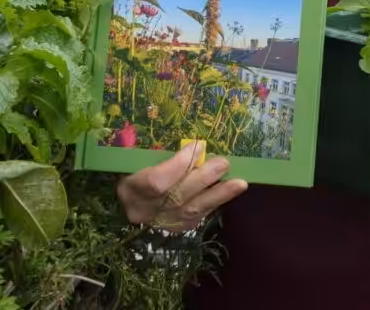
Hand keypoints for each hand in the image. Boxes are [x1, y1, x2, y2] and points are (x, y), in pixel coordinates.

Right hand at [117, 141, 247, 230]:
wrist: (129, 198)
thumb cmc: (133, 167)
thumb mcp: (135, 156)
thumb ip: (154, 149)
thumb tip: (189, 141)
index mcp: (129, 188)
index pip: (155, 181)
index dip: (179, 165)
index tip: (198, 146)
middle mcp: (143, 210)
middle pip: (177, 197)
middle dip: (204, 179)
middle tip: (224, 163)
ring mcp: (160, 222)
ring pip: (191, 210)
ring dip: (219, 194)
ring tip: (240, 183)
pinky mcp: (176, 227)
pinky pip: (199, 216)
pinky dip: (215, 201)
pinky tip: (231, 191)